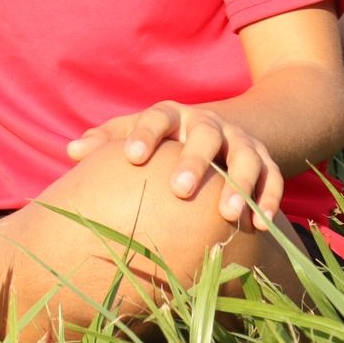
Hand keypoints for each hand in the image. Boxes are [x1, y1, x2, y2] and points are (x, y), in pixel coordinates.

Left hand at [67, 102, 282, 227]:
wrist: (220, 129)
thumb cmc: (165, 138)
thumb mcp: (138, 132)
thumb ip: (108, 140)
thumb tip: (70, 151)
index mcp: (173, 115)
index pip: (156, 118)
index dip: (144, 134)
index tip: (131, 156)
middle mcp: (209, 124)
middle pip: (204, 136)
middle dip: (194, 162)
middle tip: (180, 190)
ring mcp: (241, 141)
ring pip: (245, 158)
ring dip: (238, 185)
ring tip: (227, 215)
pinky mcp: (266, 160)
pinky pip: (273, 178)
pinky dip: (268, 199)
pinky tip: (260, 226)